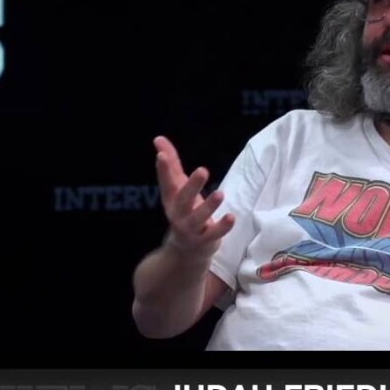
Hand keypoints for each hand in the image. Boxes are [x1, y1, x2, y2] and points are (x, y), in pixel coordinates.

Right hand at [154, 136, 235, 258]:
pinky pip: (213, 234)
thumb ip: (171, 163)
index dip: (163, 170)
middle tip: (202, 170)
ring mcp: (190, 229)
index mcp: (171, 199)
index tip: (161, 155)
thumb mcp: (177, 188)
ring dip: (209, 206)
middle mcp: (178, 214)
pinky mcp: (204, 240)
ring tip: (220, 194)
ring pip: (198, 218)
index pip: (166, 182)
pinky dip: (222, 227)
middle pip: (183, 200)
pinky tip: (231, 217)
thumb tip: (158, 138)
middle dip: (192, 186)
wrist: (186, 250)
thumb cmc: (184, 211)